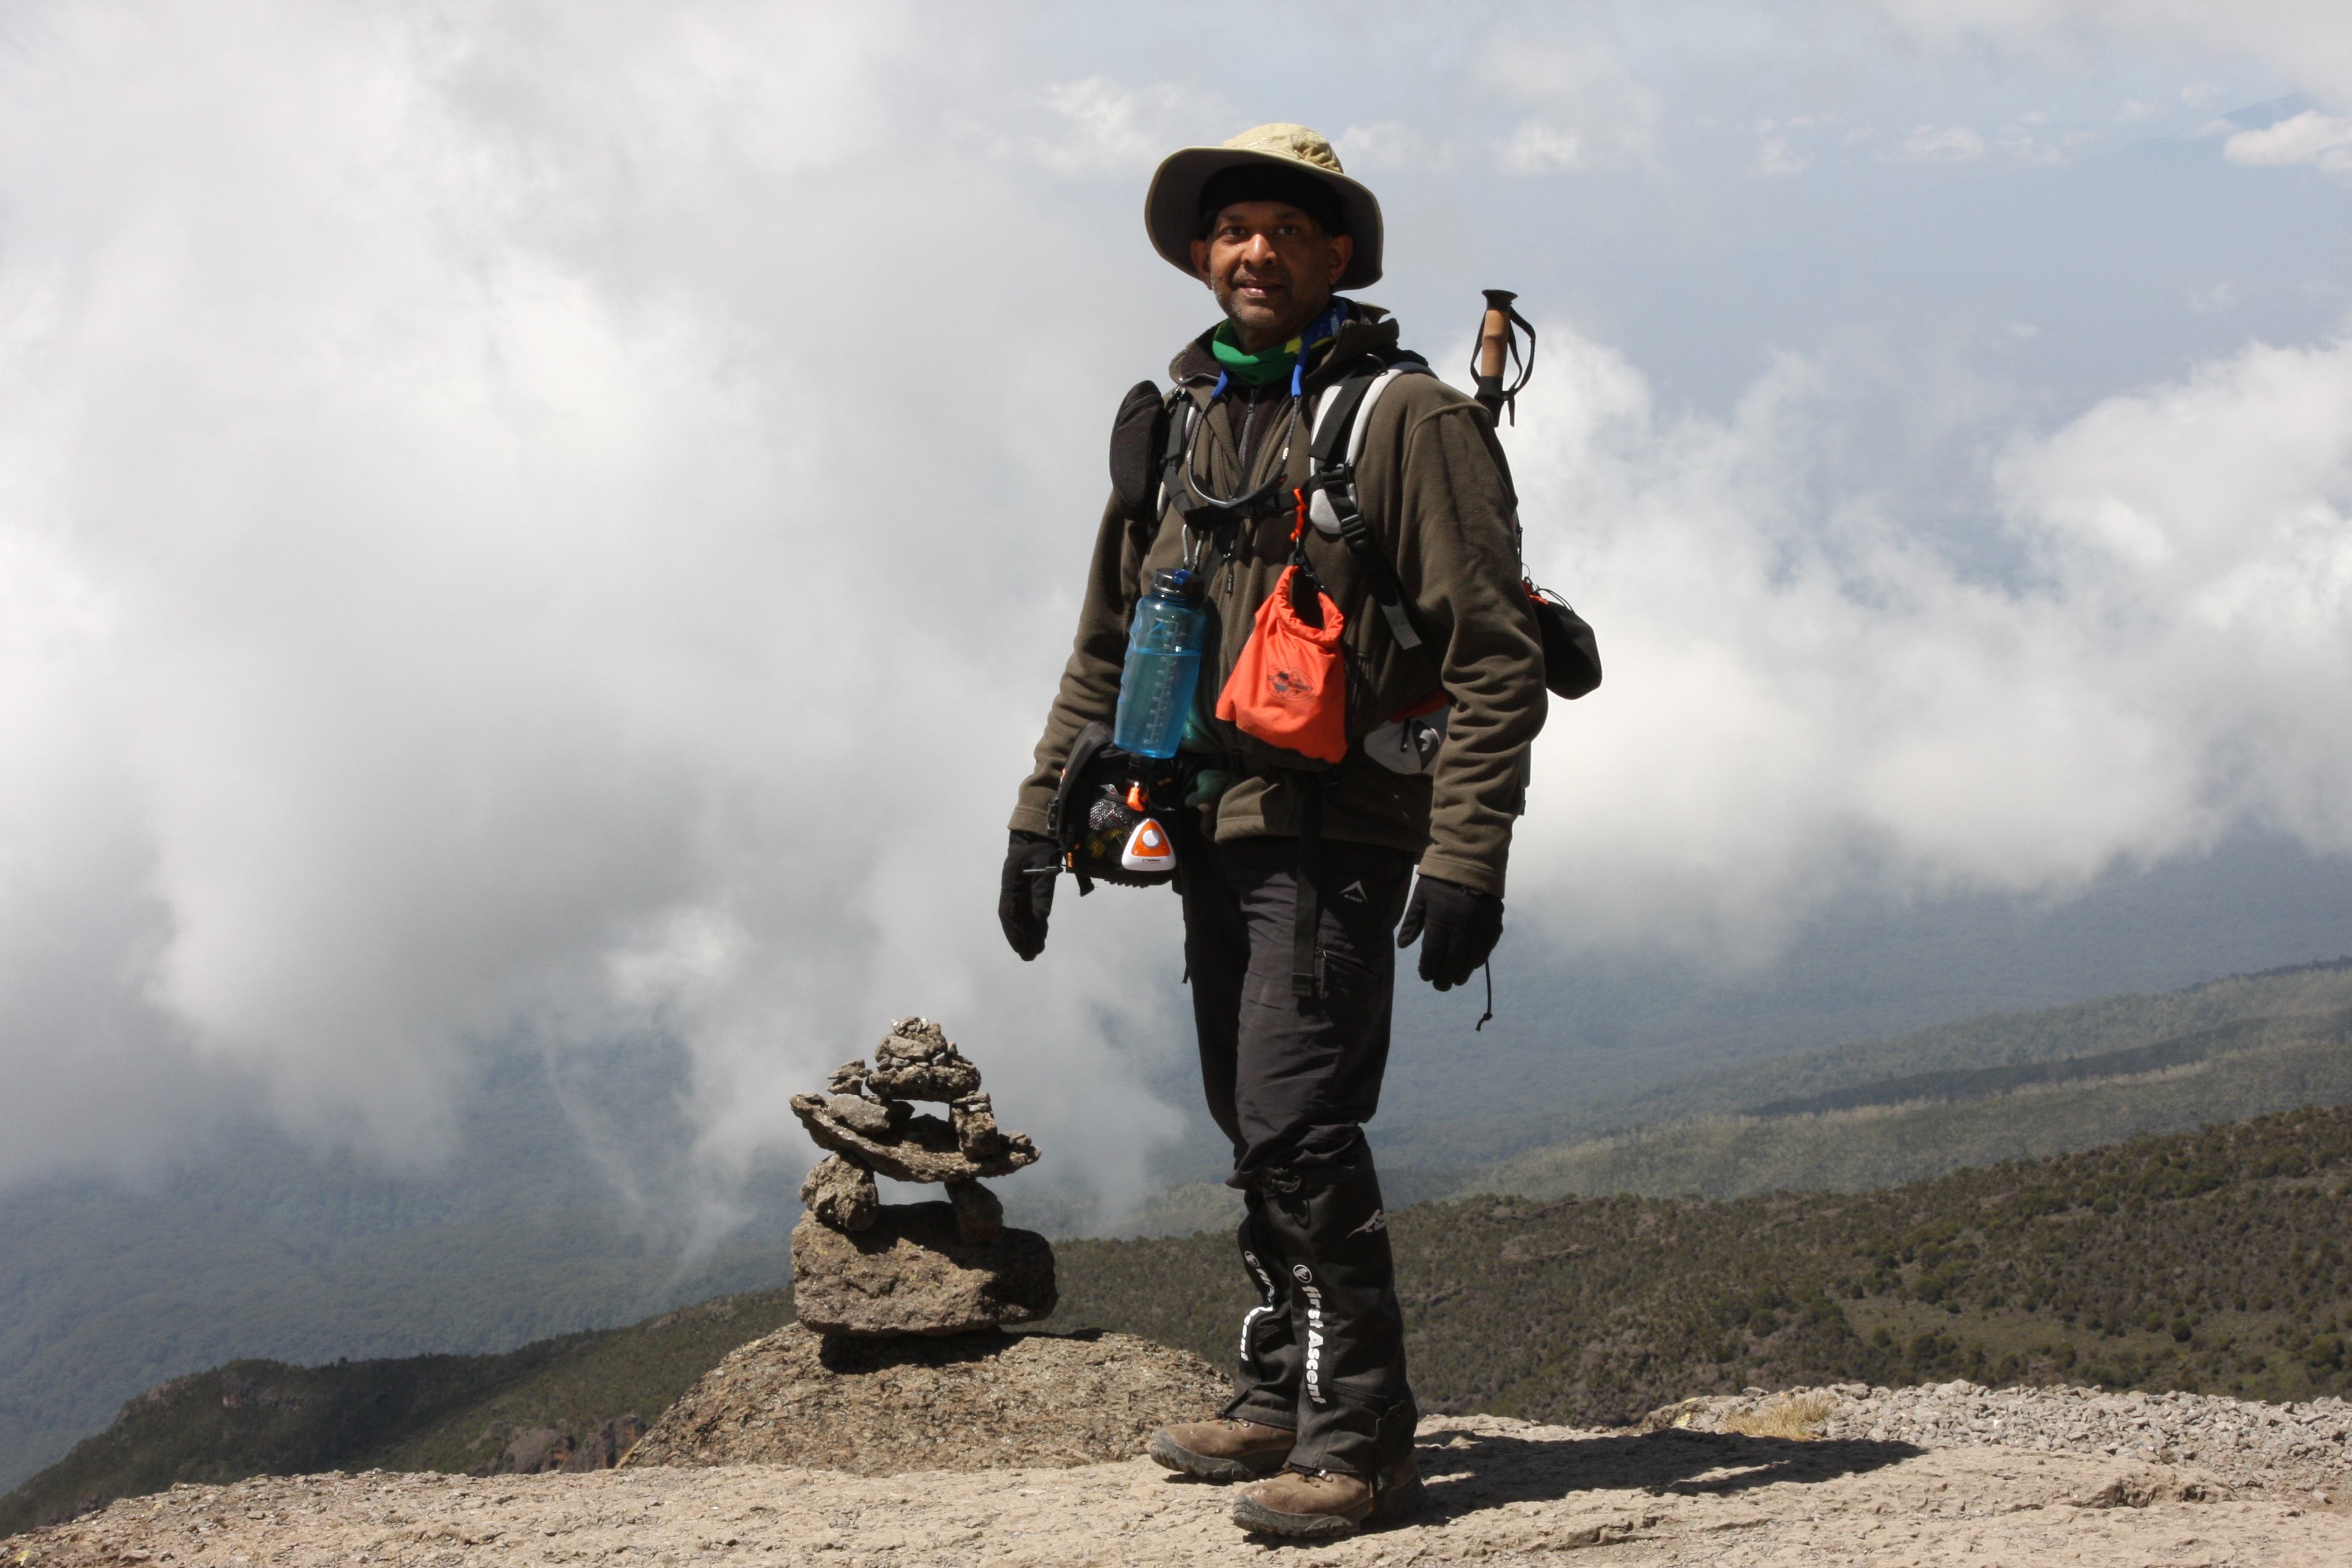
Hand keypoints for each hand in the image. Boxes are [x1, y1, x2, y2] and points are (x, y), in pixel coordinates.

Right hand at [999, 831, 1061, 960]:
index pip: (1009, 914)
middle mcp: (1013, 890)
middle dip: (1021, 938)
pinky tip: (1041, 934)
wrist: (1037, 832)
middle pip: (1016, 919)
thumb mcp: (1043, 866)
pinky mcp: (1030, 889)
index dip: (1014, 932)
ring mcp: (1021, 890)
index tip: (1020, 948)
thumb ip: (1042, 891)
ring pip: (1023, 916)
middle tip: (1029, 957)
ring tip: (1036, 951)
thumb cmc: (1039, 847)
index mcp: (1011, 885)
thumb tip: (1041, 916)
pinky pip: (1031, 909)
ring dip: (1029, 934)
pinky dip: (1036, 922)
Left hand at [1396, 875, 1502, 989]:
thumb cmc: (1441, 879)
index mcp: (1440, 921)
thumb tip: (1404, 946)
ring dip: (1462, 973)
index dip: (1427, 969)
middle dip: (1444, 978)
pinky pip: (1486, 952)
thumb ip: (1412, 922)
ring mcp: (1480, 931)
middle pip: (1452, 964)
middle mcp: (1462, 930)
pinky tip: (1470, 964)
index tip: (1424, 976)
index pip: (1433, 955)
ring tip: (1455, 978)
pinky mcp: (1493, 928)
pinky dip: (1477, 961)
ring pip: (1471, 962)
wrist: (1473, 862)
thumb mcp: (1421, 897)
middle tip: (1440, 986)